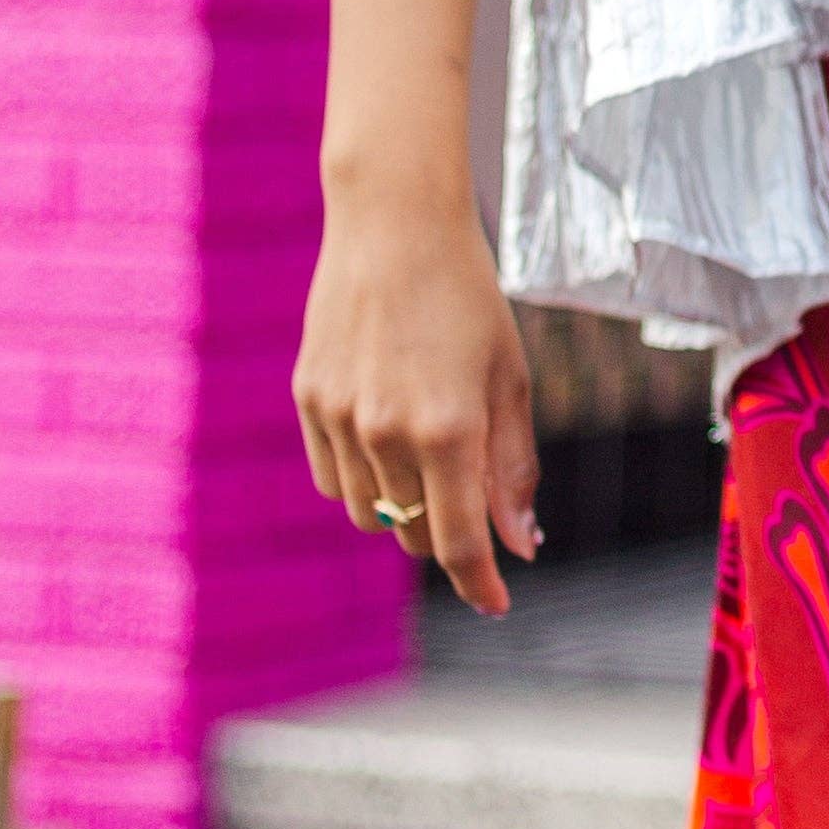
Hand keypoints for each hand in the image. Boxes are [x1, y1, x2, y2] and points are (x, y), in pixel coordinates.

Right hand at [293, 187, 541, 615]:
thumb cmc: (467, 299)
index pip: (459, 541)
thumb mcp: (508, 380)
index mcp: (448, 429)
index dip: (480, 582)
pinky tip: (385, 436)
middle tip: (471, 499)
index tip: (496, 605)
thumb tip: (519, 546)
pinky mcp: (308, 400)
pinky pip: (334, 479)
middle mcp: (386, 432)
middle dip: (446, 535)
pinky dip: (362, 480)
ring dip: (403, 509)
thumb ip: (513, 468)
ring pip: (369, 514)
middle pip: (413, 534)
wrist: (393, 224)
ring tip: (428, 452)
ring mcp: (339, 418)